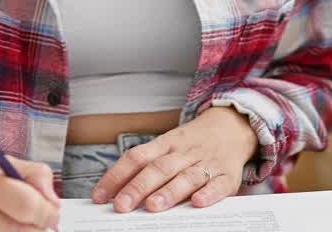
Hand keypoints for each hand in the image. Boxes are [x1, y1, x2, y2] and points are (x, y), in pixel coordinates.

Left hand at [91, 107, 258, 212]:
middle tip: (122, 205)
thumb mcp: (167, 145)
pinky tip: (198, 202)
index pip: (136, 157)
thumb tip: (113, 192)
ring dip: (169, 192)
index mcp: (165, 144)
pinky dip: (209, 193)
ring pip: (186, 177)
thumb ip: (144, 166)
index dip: (117, 176)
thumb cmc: (193, 142)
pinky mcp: (227, 175)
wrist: (231, 126)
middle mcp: (183, 153)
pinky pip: (218, 184)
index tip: (100, 195)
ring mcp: (206, 163)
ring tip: (153, 206)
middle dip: (138, 187)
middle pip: (159, 168)